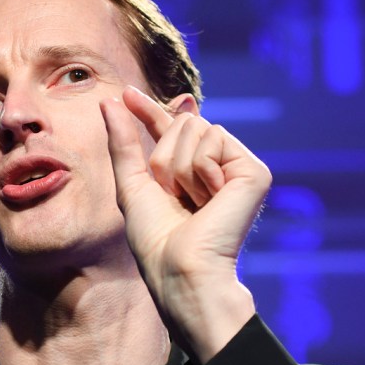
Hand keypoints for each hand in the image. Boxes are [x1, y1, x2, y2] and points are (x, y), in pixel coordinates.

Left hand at [101, 86, 270, 361]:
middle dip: (165, 157)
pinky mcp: (254, 172)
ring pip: (197, 128)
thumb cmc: (156, 242)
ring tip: (192, 203)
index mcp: (192, 173)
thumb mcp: (132, 185)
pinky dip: (201, 171)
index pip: (170, 129)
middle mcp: (218, 167)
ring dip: (180, 168)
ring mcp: (239, 168)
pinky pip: (215, 140)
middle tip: (173, 197)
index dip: (149, 110)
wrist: (181, 271)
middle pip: (183, 123)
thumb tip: (110, 100)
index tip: (126, 93)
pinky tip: (211, 200)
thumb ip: (124, 143)